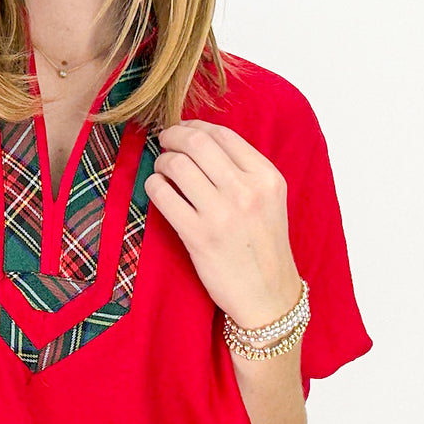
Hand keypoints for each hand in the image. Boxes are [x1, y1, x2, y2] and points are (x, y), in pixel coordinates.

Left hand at [145, 119, 301, 326]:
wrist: (268, 297)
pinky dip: (154, 186)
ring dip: (162, 161)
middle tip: (164, 141)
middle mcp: (247, 191)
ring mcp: (222, 213)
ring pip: (177, 165)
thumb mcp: (269, 201)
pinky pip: (163, 195)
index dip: (195, 126)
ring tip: (162, 169)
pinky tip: (157, 189)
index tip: (183, 130)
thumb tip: (200, 140)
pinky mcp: (199, 236)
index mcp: (267, 178)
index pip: (223, 134)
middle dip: (173, 136)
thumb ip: (244, 171)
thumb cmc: (263, 247)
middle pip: (197, 142)